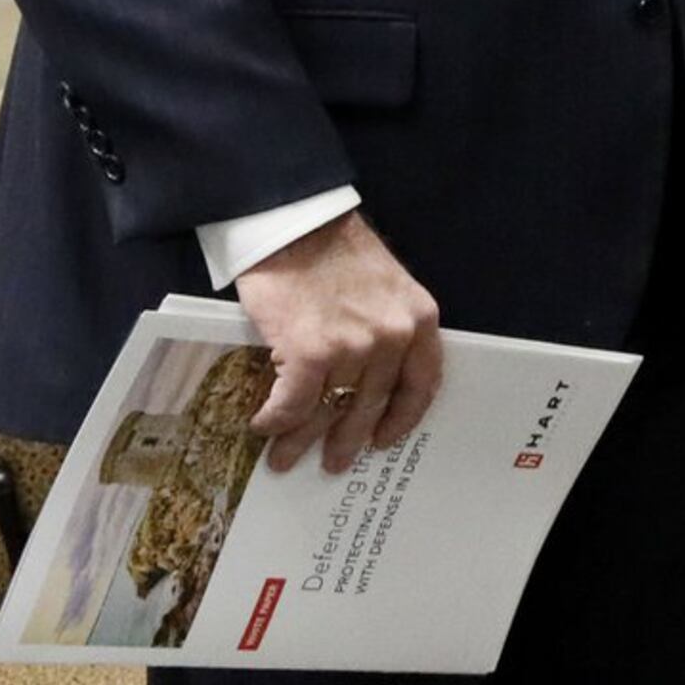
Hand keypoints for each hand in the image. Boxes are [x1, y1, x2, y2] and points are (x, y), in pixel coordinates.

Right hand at [233, 211, 444, 474]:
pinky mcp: (310, 352)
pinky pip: (294, 403)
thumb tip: (361, 379)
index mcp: (419, 320)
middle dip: (349, 439)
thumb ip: (384, 327)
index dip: (402, 418)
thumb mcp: (384, 286)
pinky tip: (263, 427)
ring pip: (329, 409)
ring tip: (286, 459)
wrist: (293, 222)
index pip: (421, 385)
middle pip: (372, 405)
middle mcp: (394, 338)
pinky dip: (276, 420)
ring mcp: (354, 347)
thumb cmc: (333, 250)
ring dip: (302, 439)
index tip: (385, 440)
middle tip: (335, 463)